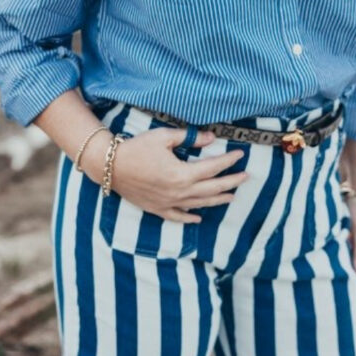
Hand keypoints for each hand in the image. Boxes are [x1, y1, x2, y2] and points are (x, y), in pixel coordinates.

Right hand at [110, 125, 247, 222]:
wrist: (110, 166)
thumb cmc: (137, 148)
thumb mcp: (164, 137)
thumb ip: (189, 138)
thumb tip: (211, 138)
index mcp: (182, 174)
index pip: (212, 168)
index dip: (228, 161)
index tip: (240, 155)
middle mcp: (179, 192)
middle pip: (212, 189)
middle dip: (231, 182)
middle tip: (245, 177)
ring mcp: (168, 203)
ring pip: (200, 204)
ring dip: (217, 200)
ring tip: (231, 197)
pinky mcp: (157, 209)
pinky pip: (178, 216)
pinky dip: (190, 217)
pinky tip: (199, 217)